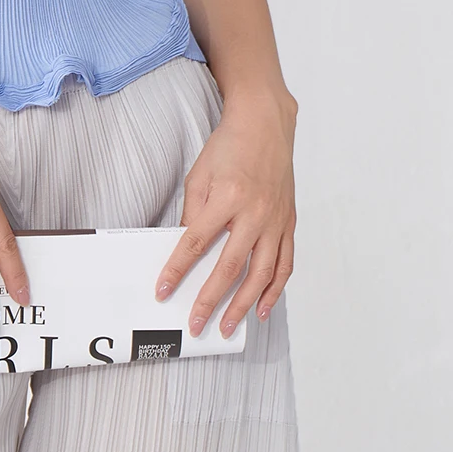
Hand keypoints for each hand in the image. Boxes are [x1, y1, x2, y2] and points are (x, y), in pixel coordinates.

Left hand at [153, 85, 296, 338]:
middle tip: (197, 323)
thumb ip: (193, 212)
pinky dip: (276, 290)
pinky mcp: (288, 223)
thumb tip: (185, 246)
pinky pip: (285, 264)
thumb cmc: (230, 147)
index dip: (178, 269)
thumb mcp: (200, 174)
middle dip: (211, 300)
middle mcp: (254, 213)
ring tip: (229, 325)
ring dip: (244, 304)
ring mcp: (275, 220)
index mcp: (227, 197)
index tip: (164, 290)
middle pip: (230, 267)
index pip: (196, 242)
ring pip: (261, 273)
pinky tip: (263, 308)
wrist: (265, 125)